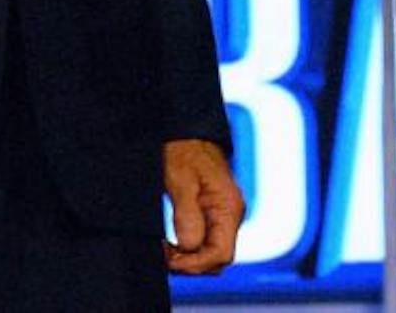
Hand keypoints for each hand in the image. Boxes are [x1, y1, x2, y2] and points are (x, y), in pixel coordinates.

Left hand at [162, 137, 242, 274]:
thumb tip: (190, 246)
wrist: (188, 131)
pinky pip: (205, 241)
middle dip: (191, 264)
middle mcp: (231, 215)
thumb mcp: (181, 180)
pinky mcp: (213, 214)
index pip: (221, 254)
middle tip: (165, 256)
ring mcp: (223, 215)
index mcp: (229, 208)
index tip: (172, 261)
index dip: (196, 264)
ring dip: (189, 258)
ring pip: (211, 253)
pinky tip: (172, 244)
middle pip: (218, 258)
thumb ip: (187, 214)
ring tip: (166, 250)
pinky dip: (189, 248)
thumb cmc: (185, 150)